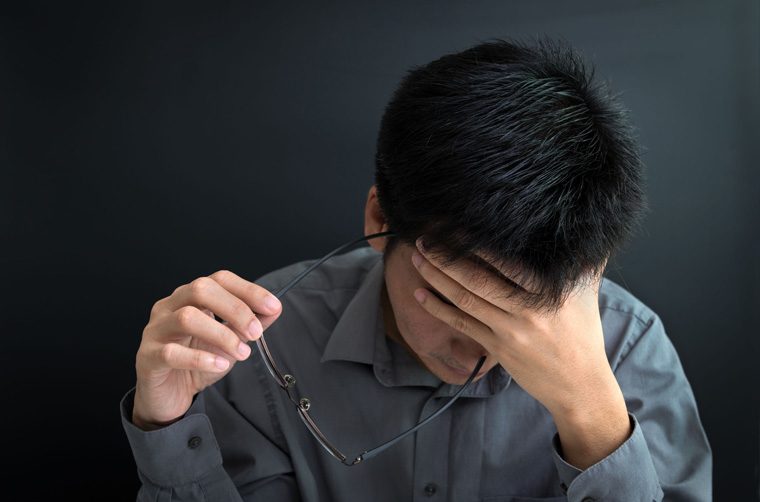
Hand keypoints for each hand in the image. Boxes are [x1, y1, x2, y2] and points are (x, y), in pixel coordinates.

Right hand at [132, 270, 281, 430]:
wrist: (169, 395)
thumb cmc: (196, 361)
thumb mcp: (229, 340)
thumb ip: (250, 324)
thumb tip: (274, 308)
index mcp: (190, 297)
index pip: (219, 279)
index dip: (248, 290)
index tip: (273, 306)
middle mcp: (169, 306)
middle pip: (201, 289)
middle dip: (235, 309)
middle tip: (255, 333)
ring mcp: (156, 330)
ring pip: (187, 318)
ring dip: (222, 334)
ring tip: (242, 353)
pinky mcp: (148, 357)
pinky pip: (173, 353)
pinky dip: (201, 358)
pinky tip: (220, 364)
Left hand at [410, 237, 630, 467]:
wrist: (579, 386)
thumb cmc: (583, 335)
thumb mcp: (586, 294)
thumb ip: (585, 262)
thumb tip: (590, 231)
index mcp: (548, 292)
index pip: (506, 262)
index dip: (477, 244)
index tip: (454, 227)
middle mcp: (527, 310)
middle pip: (478, 279)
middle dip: (446, 258)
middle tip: (425, 240)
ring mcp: (509, 331)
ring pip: (465, 299)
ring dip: (437, 278)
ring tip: (418, 260)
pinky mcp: (497, 348)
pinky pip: (463, 324)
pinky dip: (439, 309)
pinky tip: (420, 295)